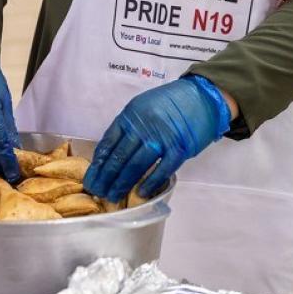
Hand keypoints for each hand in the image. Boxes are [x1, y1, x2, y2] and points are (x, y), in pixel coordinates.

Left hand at [83, 75, 231, 201]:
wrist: (201, 97)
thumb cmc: (170, 103)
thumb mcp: (142, 107)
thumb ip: (128, 127)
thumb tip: (112, 153)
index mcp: (131, 115)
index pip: (108, 142)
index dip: (98, 163)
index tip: (91, 178)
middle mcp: (143, 126)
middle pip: (119, 156)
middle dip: (106, 177)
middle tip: (97, 192)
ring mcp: (162, 138)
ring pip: (136, 165)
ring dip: (123, 183)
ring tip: (113, 196)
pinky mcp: (180, 148)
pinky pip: (162, 169)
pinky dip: (150, 183)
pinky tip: (140, 193)